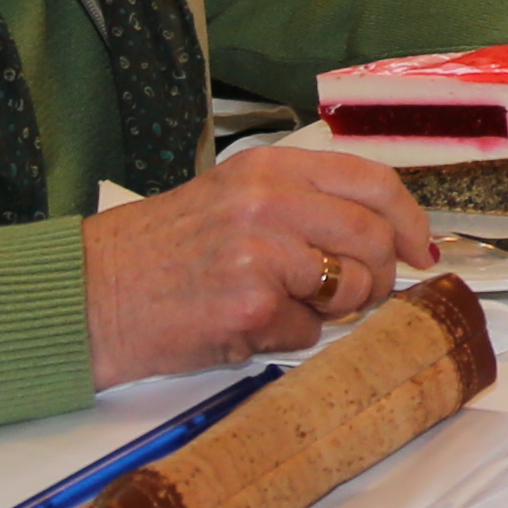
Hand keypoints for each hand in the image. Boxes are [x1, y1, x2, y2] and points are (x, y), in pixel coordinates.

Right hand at [82, 142, 435, 385]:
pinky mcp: (251, 307)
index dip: (408, 219)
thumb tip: (379, 235)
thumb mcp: (229, 198)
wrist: (88, 295)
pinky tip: (241, 325)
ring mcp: (262, 255)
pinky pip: (306, 333)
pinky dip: (285, 338)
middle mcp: (270, 203)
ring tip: (282, 307)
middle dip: (378, 277)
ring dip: (331, 310)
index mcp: (269, 170)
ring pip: (349, 290)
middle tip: (359, 294)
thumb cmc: (157, 252)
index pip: (372, 181)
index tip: (419, 248)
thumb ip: (300, 205)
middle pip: (372, 240)